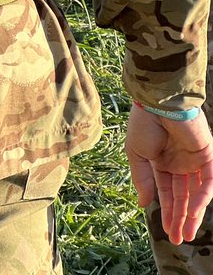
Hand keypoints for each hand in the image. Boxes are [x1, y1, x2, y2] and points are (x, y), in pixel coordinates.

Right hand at [127, 105, 212, 243]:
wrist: (158, 102)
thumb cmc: (143, 123)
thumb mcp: (136, 153)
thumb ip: (141, 179)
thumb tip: (142, 203)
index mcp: (161, 160)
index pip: (166, 191)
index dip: (166, 211)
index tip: (165, 231)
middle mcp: (179, 162)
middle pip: (182, 196)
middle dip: (180, 218)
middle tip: (178, 239)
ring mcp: (194, 160)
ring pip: (197, 193)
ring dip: (193, 214)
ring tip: (187, 234)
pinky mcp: (208, 156)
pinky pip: (208, 182)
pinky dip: (201, 198)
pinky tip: (193, 213)